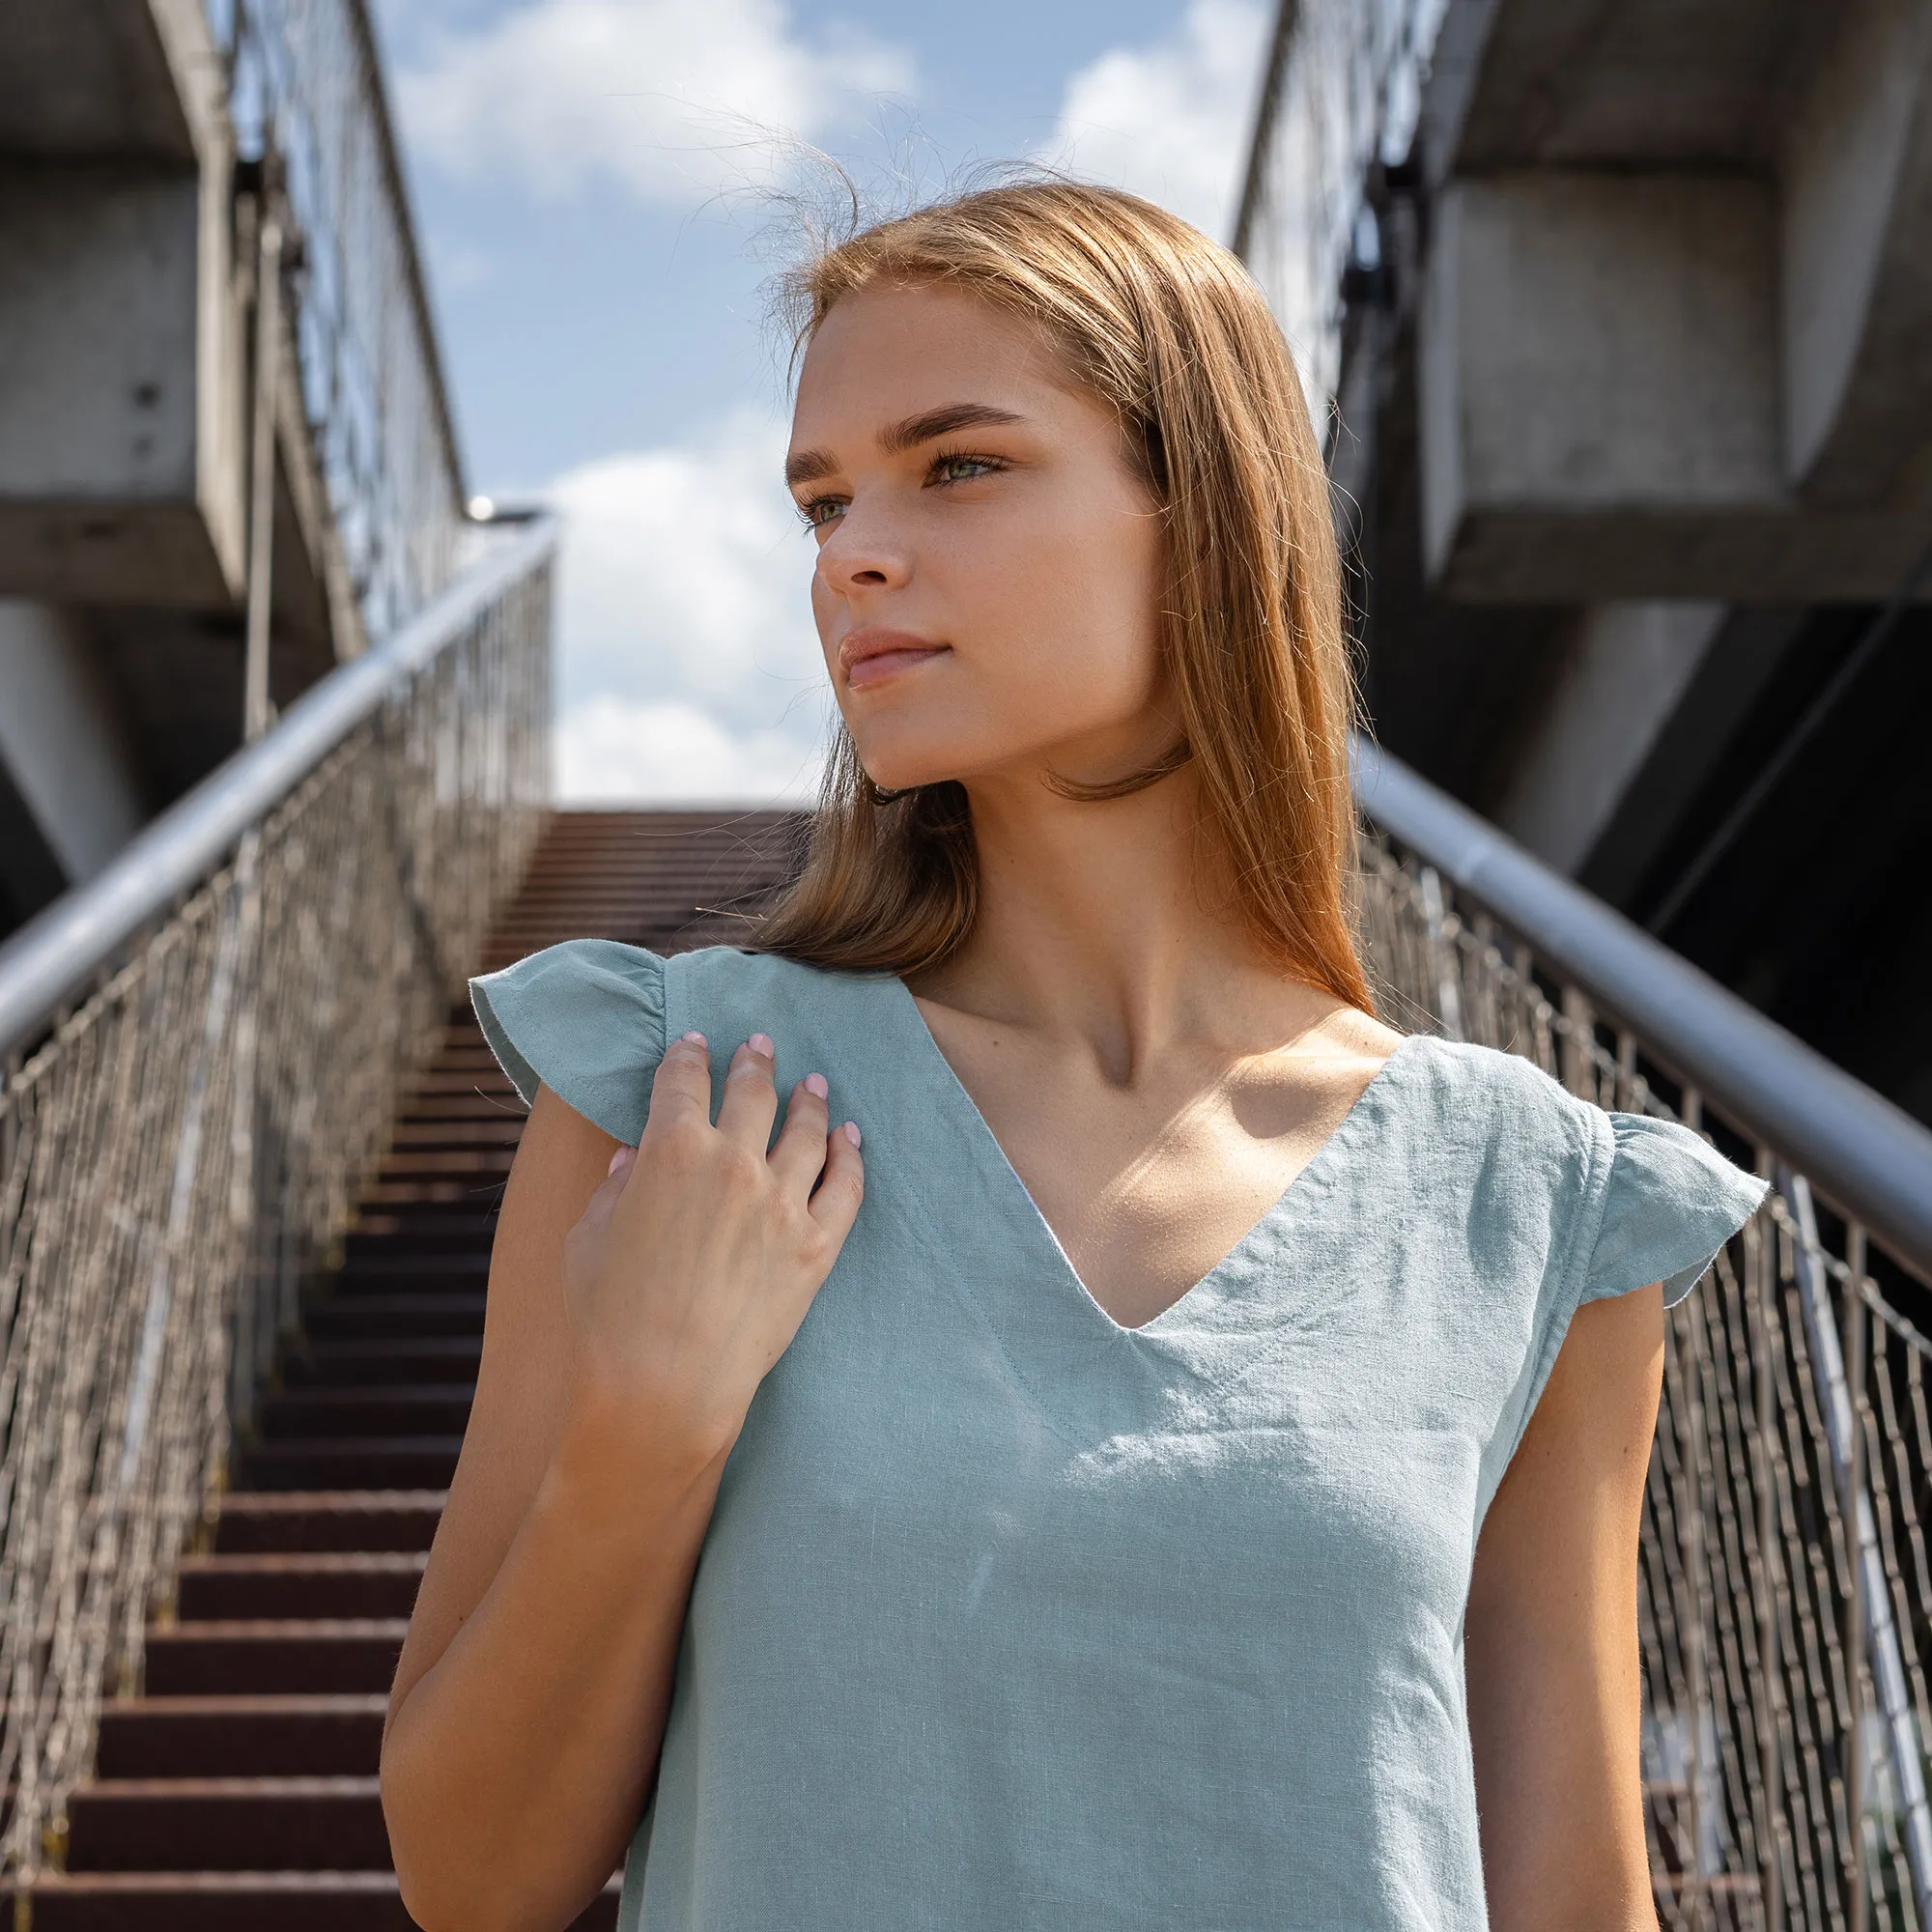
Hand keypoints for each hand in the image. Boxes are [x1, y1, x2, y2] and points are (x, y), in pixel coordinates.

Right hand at [557, 1031, 863, 1466]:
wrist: (664, 1387)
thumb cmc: (609, 1318)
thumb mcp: (591, 1239)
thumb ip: (615, 1189)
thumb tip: (632, 1160)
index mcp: (669, 1149)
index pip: (682, 1082)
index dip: (688, 1056)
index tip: (695, 1044)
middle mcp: (733, 1162)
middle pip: (752, 1093)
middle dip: (755, 1062)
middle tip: (762, 1046)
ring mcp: (782, 1202)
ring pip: (807, 1131)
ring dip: (810, 1100)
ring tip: (814, 1084)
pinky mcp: (816, 1245)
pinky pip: (845, 1186)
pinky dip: (851, 1155)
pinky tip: (850, 1139)